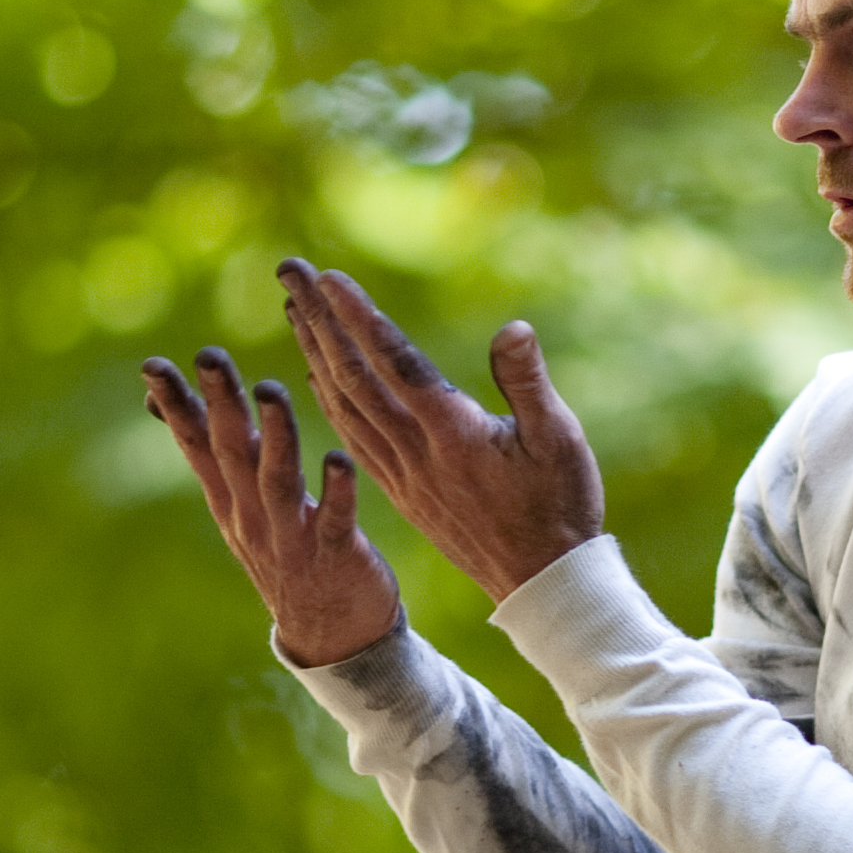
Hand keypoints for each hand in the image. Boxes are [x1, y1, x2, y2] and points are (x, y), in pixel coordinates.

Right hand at [142, 347, 402, 666]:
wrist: (330, 636)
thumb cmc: (289, 551)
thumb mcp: (240, 503)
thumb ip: (213, 452)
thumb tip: (163, 401)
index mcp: (230, 501)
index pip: (197, 446)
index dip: (176, 406)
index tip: (153, 365)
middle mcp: (252, 518)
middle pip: (233, 454)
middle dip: (221, 405)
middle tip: (210, 357)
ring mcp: (291, 539)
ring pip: (279, 482)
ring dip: (276, 436)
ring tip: (272, 391)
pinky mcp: (335, 556)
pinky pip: (334, 520)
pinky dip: (336, 491)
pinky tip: (339, 459)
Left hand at [275, 258, 604, 605]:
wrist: (540, 582)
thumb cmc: (561, 504)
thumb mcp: (560, 439)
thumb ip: (529, 382)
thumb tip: (513, 328)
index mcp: (453, 431)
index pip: (394, 362)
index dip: (358, 317)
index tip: (327, 277)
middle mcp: (416, 450)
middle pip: (354, 376)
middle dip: (320, 320)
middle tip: (291, 271)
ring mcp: (402, 473)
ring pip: (343, 404)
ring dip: (314, 352)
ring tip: (294, 308)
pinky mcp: (400, 490)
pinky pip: (351, 436)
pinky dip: (327, 398)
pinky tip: (316, 375)